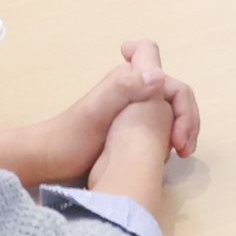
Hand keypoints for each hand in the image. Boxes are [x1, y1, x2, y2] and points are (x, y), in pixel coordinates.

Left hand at [0, 42, 188, 191]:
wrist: (48, 160)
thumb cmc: (70, 136)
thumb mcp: (97, 111)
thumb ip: (124, 88)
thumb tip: (159, 76)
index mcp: (130, 80)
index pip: (170, 79)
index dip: (181, 97)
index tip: (178, 123)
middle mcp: (136, 90)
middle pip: (177, 99)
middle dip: (187, 121)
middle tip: (185, 149)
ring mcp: (134, 110)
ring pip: (171, 115)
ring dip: (182, 132)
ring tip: (180, 155)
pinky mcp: (130, 129)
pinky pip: (162, 129)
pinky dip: (170, 141)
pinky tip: (165, 158)